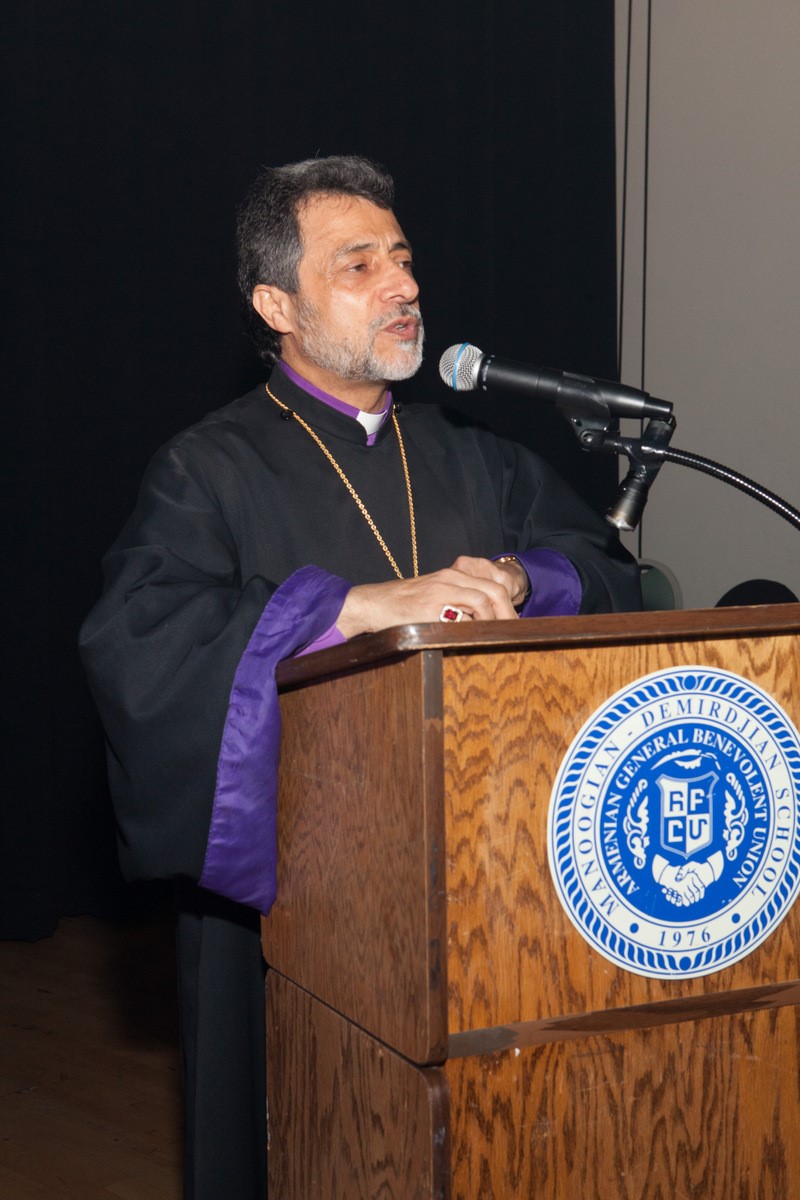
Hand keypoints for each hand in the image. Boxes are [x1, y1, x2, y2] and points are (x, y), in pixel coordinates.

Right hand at [337, 557, 518, 637]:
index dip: (507, 604)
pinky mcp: (431, 605)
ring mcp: (441, 589)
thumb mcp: (431, 600)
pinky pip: (463, 612)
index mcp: (452, 576)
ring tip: (499, 635)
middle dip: (509, 612)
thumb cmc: (400, 607)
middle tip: (516, 631)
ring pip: (483, 598)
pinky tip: (475, 636)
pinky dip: (475, 624)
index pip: (491, 584)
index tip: (513, 622)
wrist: (371, 603)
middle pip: (494, 589)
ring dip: (496, 619)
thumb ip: (454, 606)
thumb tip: (477, 627)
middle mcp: (450, 578)